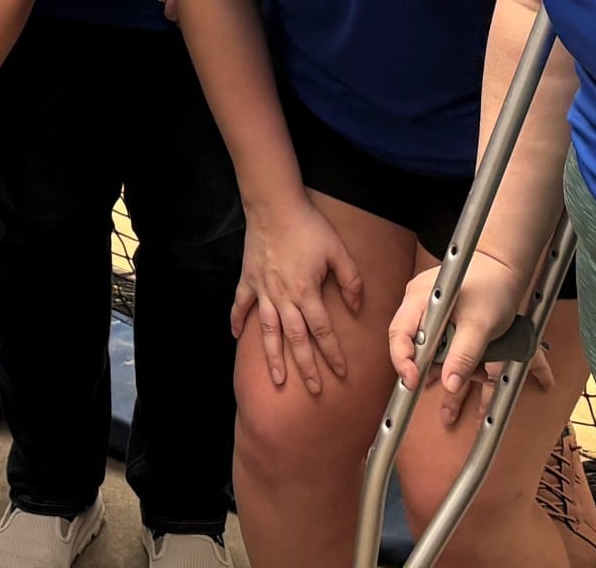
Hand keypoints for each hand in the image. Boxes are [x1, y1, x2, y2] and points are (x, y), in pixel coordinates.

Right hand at [231, 188, 362, 393]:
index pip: (322, 331)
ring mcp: (263, 290)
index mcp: (307, 292)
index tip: (342, 373)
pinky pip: (241, 305)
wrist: (274, 206)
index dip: (333, 354)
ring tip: (277, 380)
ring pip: (268, 331)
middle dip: (307, 367)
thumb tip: (357, 307)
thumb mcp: (338, 251)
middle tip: (314, 390)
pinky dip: (237, 321)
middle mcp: (284, 297)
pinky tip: (237, 337)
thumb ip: (351, 281)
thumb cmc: (308, 226)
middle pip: (296, 339)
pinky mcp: (248, 280)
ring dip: (273, 358)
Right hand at [387, 247, 544, 427]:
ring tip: (476, 366)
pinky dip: (454, 351)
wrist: (504, 267)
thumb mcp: (481, 326)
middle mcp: (416, 301)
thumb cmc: (493, 285)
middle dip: (435, 365)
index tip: (414, 382)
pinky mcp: (437, 313)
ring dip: (449, 361)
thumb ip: (464, 356)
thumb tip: (449, 385)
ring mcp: (426, 307)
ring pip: (428, 345)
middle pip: (412, 344)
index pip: (399, 335)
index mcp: (419, 298)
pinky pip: (438, 339)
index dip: (403, 362)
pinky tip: (472, 354)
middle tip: (458, 376)